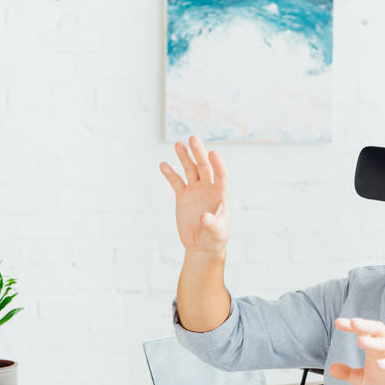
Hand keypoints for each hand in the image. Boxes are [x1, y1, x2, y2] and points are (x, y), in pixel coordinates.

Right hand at [159, 135, 229, 256]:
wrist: (201, 246)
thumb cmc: (214, 240)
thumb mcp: (216, 235)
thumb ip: (212, 225)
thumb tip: (204, 218)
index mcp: (220, 194)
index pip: (220, 175)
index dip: (217, 164)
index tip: (212, 153)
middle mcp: (208, 188)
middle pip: (204, 167)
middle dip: (198, 153)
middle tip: (192, 138)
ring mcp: (195, 191)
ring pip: (190, 170)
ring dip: (184, 157)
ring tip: (178, 144)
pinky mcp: (183, 197)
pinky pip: (176, 182)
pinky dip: (170, 174)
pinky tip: (163, 165)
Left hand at [328, 318, 384, 384]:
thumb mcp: (362, 380)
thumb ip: (348, 373)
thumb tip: (331, 368)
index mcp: (375, 350)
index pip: (364, 332)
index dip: (352, 327)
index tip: (338, 323)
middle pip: (379, 331)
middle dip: (366, 325)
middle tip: (353, 322)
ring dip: (374, 342)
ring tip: (360, 341)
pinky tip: (378, 364)